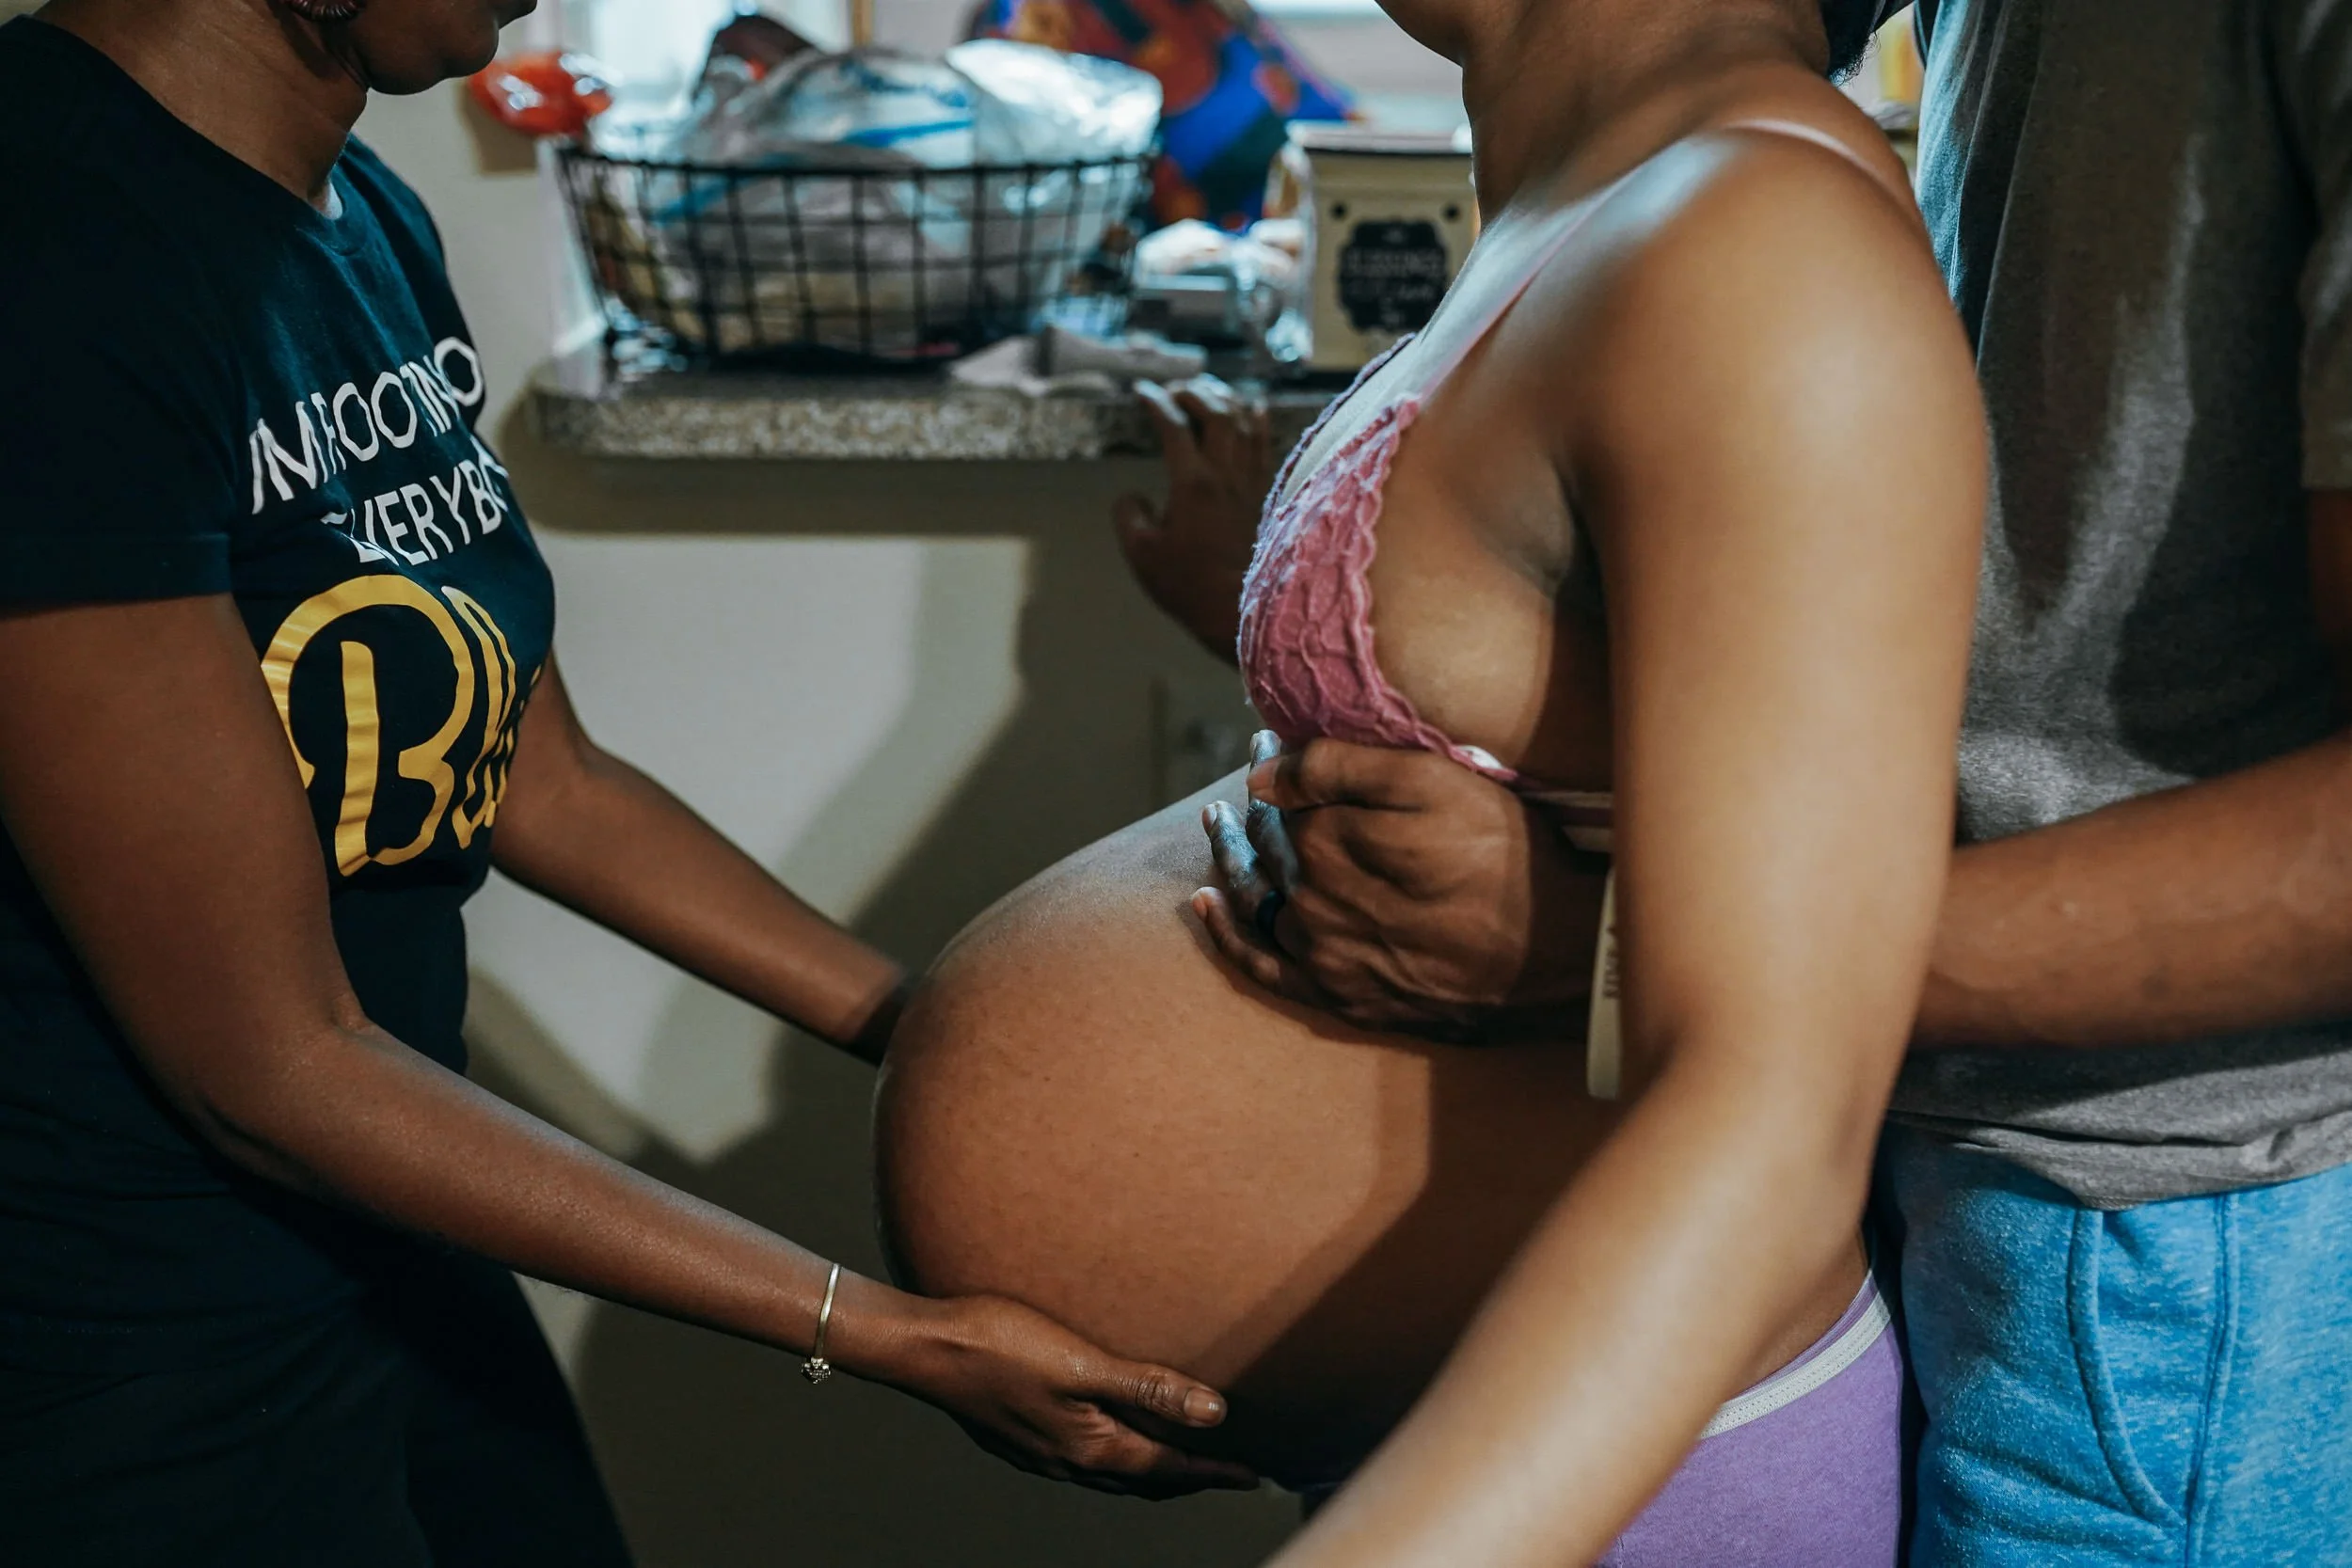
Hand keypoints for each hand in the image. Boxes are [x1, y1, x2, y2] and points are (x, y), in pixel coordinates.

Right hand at [886, 1293, 1258, 1498]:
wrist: (927, 1348)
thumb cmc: (1001, 1345)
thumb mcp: (1083, 1364)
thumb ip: (1149, 1388)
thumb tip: (1214, 1413)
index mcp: (1091, 1447)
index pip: (1170, 1469)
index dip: (1215, 1472)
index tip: (1253, 1477)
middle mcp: (1070, 1461)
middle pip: (1146, 1481)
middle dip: (1189, 1479)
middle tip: (1227, 1472)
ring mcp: (1042, 1453)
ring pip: (1113, 1474)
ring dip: (1152, 1471)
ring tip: (1179, 1457)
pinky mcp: (1022, 1436)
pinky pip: (1085, 1460)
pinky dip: (1117, 1456)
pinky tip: (1110, 1433)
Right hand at [1114, 376, 1276, 663]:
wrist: (1239, 611)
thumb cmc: (1186, 584)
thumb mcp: (1140, 552)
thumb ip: (1129, 514)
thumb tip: (1134, 495)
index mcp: (1193, 482)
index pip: (1173, 427)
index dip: (1156, 403)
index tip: (1141, 392)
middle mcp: (1226, 473)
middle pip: (1216, 414)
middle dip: (1193, 394)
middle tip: (1174, 391)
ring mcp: (1251, 482)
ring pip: (1245, 424)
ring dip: (1226, 401)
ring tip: (1209, 393)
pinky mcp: (1266, 495)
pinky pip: (1267, 446)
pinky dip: (1259, 422)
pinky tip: (1254, 410)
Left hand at [1190, 733, 1606, 1039]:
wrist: (1559, 956)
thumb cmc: (1506, 857)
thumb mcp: (1435, 785)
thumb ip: (1343, 770)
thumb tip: (1264, 771)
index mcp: (1328, 847)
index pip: (1280, 799)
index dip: (1273, 765)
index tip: (1269, 738)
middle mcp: (1313, 907)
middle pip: (1265, 850)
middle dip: (1250, 809)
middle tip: (1247, 776)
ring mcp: (1327, 959)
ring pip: (1256, 901)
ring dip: (1231, 859)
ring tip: (1217, 824)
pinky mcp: (1346, 999)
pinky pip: (1265, 969)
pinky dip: (1229, 937)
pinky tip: (1205, 907)